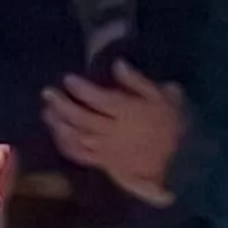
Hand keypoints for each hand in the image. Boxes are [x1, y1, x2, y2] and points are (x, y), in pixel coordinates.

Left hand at [43, 65, 187, 205]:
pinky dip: (65, 143)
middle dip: (62, 104)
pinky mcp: (103, 163)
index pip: (98, 99)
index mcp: (128, 112)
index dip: (81, 88)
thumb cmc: (169, 122)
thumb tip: (118, 64)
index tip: (68, 79)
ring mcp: (106, 149)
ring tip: (47, 111)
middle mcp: (113, 131)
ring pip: (76, 136)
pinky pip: (79, 154)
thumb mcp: (163, 96)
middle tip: (47, 92)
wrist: (180, 159)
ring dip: (58, 123)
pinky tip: (57, 133)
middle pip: (81, 118)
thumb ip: (138, 81)